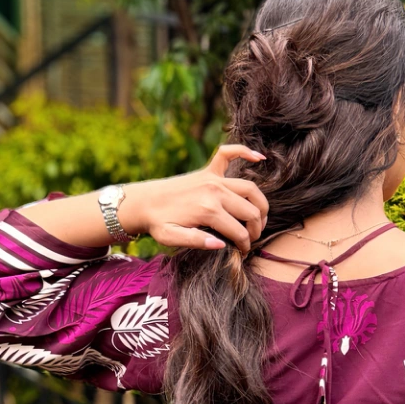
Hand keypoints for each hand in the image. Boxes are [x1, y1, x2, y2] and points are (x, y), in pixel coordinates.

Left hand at [128, 144, 268, 252]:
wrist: (143, 202)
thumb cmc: (157, 223)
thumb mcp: (171, 238)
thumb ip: (196, 241)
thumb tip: (221, 244)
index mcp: (207, 210)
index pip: (239, 231)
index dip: (245, 244)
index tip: (242, 252)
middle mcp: (215, 191)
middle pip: (250, 211)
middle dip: (256, 228)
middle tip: (251, 239)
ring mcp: (213, 179)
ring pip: (250, 189)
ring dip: (261, 204)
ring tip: (258, 219)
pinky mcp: (208, 171)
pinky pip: (229, 154)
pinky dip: (245, 152)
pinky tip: (259, 157)